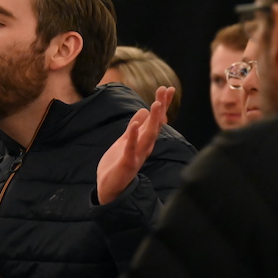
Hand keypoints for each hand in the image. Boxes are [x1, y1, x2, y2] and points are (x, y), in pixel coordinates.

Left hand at [96, 86, 174, 204]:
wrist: (109, 188)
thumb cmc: (117, 165)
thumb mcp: (124, 142)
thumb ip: (133, 128)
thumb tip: (142, 111)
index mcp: (144, 141)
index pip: (155, 120)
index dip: (162, 105)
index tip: (168, 88)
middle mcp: (144, 147)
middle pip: (156, 125)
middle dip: (161, 107)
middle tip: (166, 90)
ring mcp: (137, 155)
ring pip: (148, 135)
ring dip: (153, 120)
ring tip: (155, 104)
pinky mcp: (127, 163)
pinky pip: (131, 148)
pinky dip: (134, 136)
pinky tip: (136, 124)